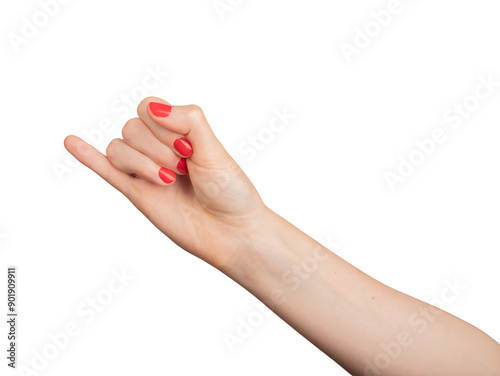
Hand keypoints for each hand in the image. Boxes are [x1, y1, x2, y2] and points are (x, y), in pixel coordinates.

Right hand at [64, 97, 265, 269]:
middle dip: (155, 147)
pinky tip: (71, 142)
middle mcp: (159, 149)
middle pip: (131, 128)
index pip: (148, 108)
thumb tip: (154, 107)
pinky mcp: (137, 193)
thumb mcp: (216, 150)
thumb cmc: (230, 191)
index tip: (188, 148)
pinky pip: (105, 170)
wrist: (231, 232)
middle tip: (182, 168)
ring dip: (140, 163)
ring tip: (169, 181)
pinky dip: (87, 155)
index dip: (162, 124)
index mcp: (179, 132)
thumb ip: (189, 121)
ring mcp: (146, 171)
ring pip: (118, 149)